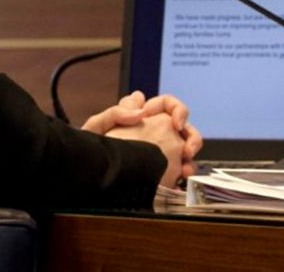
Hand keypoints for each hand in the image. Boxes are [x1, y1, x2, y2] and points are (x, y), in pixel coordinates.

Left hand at [83, 91, 203, 180]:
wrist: (90, 176)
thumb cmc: (90, 150)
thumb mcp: (97, 127)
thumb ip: (117, 113)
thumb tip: (141, 112)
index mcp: (142, 117)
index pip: (167, 104)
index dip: (176, 109)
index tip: (175, 123)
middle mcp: (155, 133)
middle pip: (184, 128)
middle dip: (192, 136)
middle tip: (188, 148)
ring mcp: (160, 154)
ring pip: (185, 150)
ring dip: (191, 157)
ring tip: (186, 168)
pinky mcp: (160, 173)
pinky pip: (179, 171)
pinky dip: (184, 174)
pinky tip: (181, 179)